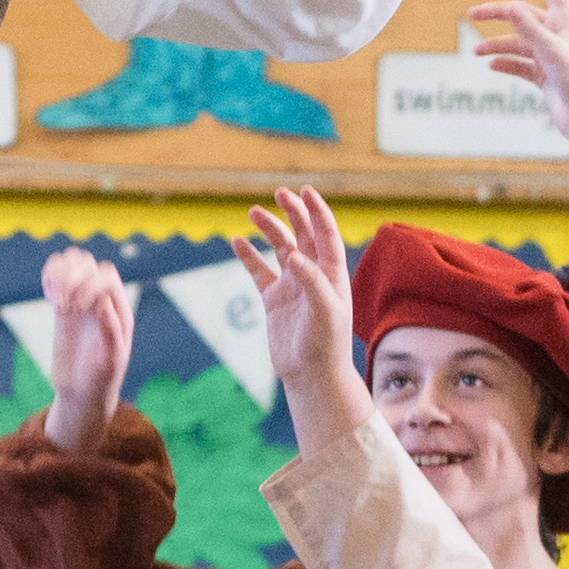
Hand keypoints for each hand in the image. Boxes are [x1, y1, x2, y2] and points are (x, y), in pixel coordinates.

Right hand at [36, 248, 136, 447]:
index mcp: (119, 310)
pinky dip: (49, 278)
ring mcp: (80, 301)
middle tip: (64, 305)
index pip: (107, 276)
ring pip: (71, 264)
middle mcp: (101, 301)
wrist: (82, 393)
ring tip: (55, 299)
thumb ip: (110, 333)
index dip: (90, 284)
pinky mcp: (62, 307)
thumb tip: (103, 305)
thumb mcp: (111, 362)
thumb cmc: (101, 380)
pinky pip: (56, 278)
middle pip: (88, 264)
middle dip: (73, 277)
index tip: (78, 308)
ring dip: (59, 273)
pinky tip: (48, 298)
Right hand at [233, 185, 357, 425]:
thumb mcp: (325, 312)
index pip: (326, 235)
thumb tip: (294, 254)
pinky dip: (249, 256)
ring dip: (269, 229)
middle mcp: (313, 276)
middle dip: (293, 213)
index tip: (305, 192)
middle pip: (304, 235)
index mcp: (332, 274)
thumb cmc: (325, 345)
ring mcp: (293, 287)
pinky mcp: (274, 301)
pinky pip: (259, 272)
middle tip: (280, 193)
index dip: (318, 212)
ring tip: (253, 212)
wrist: (312, 376)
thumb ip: (312, 282)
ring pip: (280, 249)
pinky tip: (237, 242)